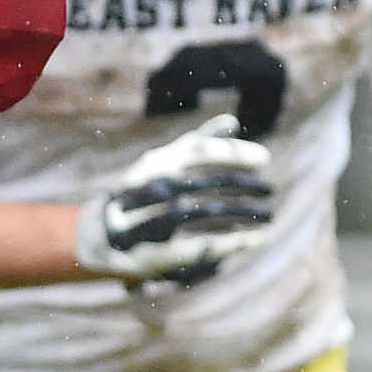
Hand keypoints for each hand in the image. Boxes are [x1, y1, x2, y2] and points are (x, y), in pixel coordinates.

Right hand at [75, 114, 273, 283]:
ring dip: (239, 214)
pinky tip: (251, 239)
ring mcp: (143, 217)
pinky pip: (195, 243)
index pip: (196, 150)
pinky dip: (228, 242)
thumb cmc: (144, 193)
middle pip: (202, 182)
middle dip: (241, 185)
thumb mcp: (168, 162)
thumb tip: (232, 121)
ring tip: (267, 216)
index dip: (232, 153)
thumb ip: (199, 142)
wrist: (102, 233)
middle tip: (269, 190)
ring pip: (200, 212)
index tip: (264, 159)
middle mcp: (145, 186)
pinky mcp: (150, 249)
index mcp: (154, 162)